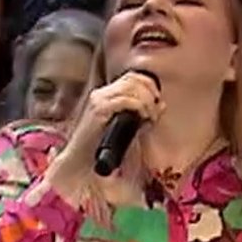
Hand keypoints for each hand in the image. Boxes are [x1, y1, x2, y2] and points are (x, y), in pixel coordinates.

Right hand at [44, 69, 163, 200]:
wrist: (80, 164)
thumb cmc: (103, 150)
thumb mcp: (129, 129)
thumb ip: (144, 115)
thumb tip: (161, 104)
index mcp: (106, 96)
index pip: (132, 77)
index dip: (149, 85)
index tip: (157, 102)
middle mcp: (101, 94)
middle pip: (133, 78)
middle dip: (150, 92)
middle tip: (154, 111)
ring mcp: (99, 100)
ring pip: (131, 86)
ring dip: (146, 100)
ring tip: (149, 116)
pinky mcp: (98, 109)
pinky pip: (126, 100)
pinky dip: (139, 106)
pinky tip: (143, 118)